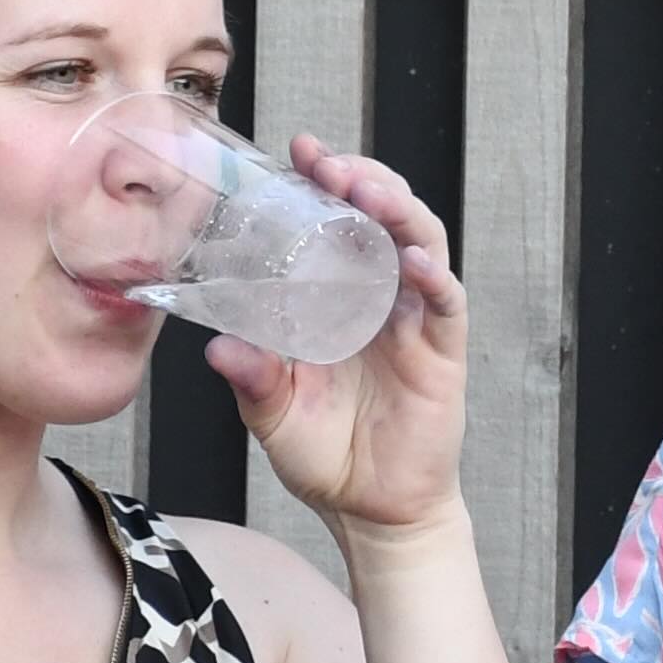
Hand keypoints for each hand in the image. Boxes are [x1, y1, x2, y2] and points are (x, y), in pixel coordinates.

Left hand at [215, 140, 468, 541]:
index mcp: (336, 298)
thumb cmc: (324, 456)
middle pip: (383, 216)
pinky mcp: (442, 350)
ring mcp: (415, 320)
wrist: (374, 511)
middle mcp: (379, 296)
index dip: (322, 182)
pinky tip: (411, 260)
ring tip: (367, 190)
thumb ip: (252, 377)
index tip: (297, 150)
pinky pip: (445, 301)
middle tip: (328, 164)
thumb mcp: (272, 414)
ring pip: (419, 242)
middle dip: (362, 179)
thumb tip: (218, 346)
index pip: (335, 223)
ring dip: (396, 210)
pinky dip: (432, 276)